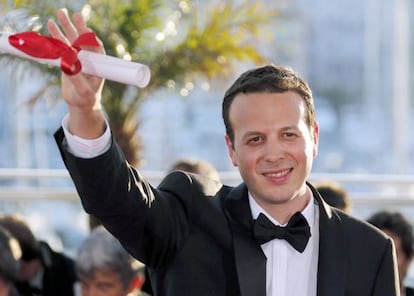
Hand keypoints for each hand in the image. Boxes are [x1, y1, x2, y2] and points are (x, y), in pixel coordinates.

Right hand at [47, 8, 105, 137]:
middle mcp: (89, 58)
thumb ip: (76, 76)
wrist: (80, 103)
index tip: (88, 31)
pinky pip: (62, 46)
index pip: (96, 48)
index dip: (91, 39)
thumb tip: (68, 62)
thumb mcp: (83, 90)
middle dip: (78, 27)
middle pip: (83, 39)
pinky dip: (56, 37)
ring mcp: (78, 57)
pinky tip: (51, 26)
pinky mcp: (68, 59)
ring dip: (66, 27)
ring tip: (59, 13)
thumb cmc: (86, 98)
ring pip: (71, 40)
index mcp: (97, 64)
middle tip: (75, 14)